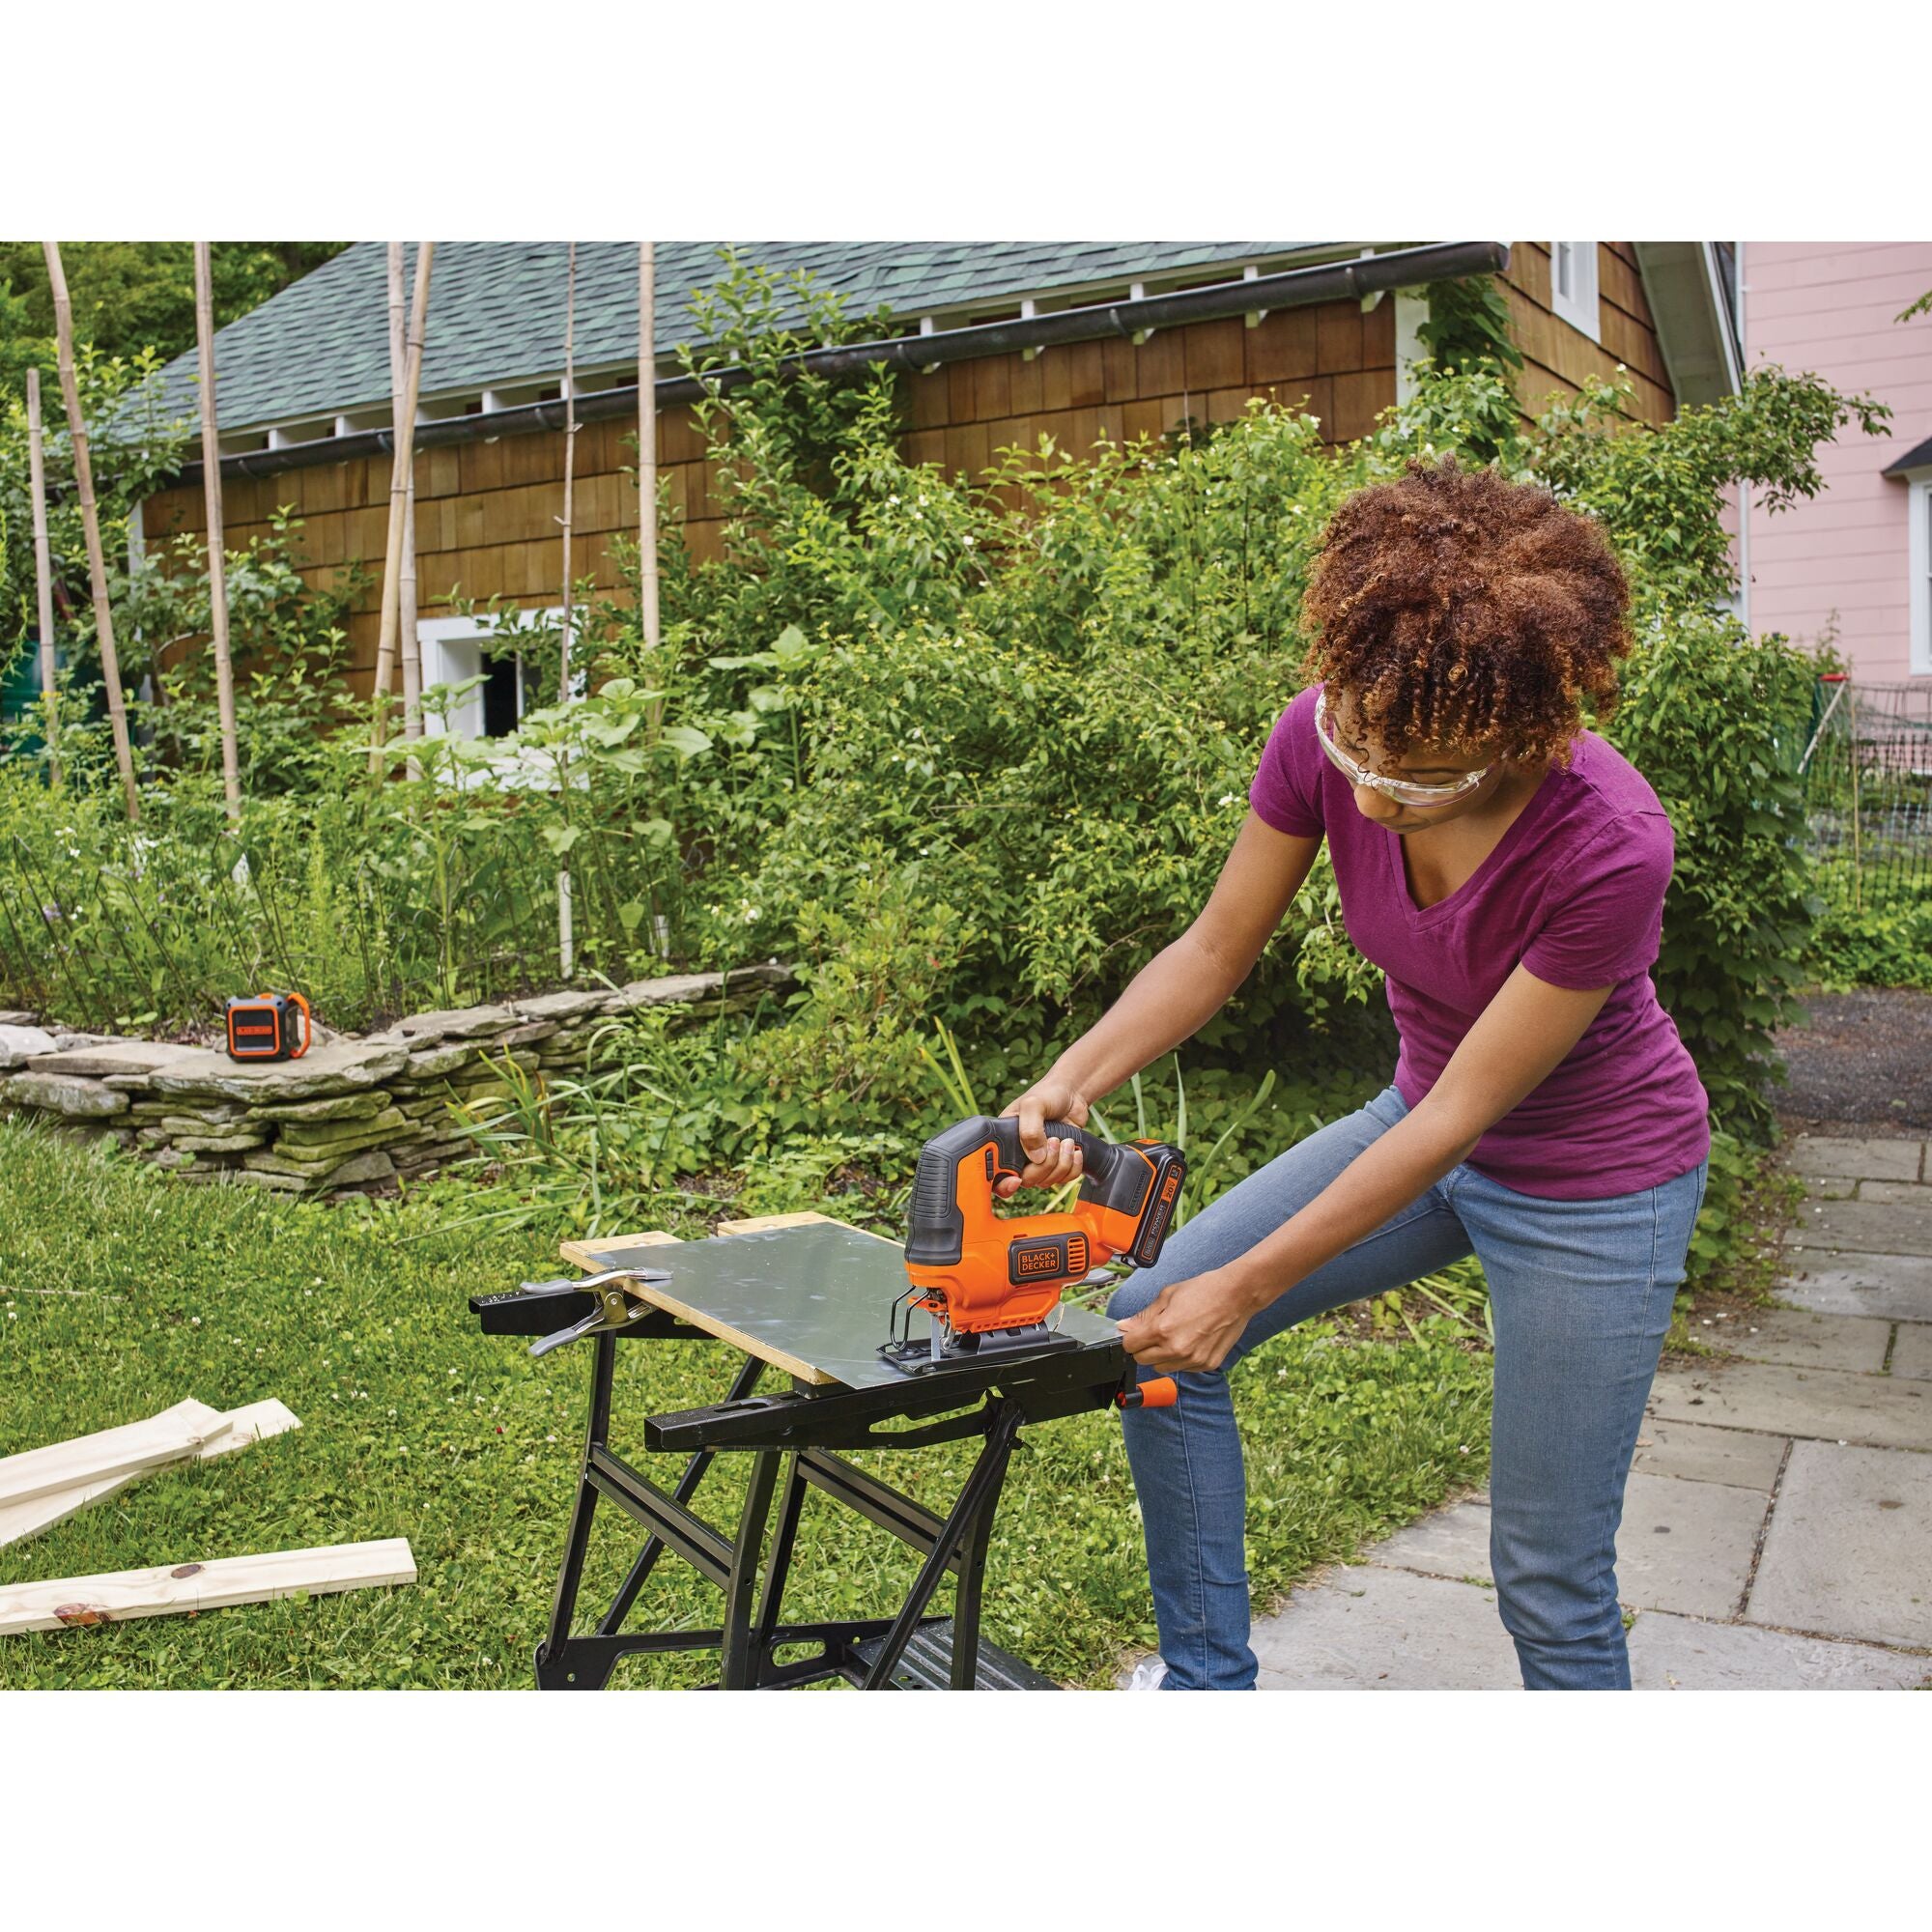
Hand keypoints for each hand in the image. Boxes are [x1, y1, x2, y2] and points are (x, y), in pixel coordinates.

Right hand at [995, 1073, 1089, 1198]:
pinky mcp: (1057, 1163)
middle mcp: (1020, 1155)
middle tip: (1053, 1141)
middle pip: (1027, 1181)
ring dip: (1062, 1163)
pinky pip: (1064, 1179)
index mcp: (1005, 1141)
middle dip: (1044, 1166)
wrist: (1072, 1094)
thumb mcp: (1033, 1104)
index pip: (997, 1174)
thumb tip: (1036, 1157)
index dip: (1004, 1183)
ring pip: (1048, 1181)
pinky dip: (1073, 1166)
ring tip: (1066, 1140)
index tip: (1015, 1180)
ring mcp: (1039, 1161)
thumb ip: (1030, 1129)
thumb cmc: (1047, 1094)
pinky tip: (1074, 1149)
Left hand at [1117, 1269, 1254, 1372]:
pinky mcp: (1207, 1364)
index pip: (1130, 1346)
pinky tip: (1190, 1340)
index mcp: (1163, 1330)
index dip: (1129, 1338)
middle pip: (1142, 1360)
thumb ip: (1144, 1316)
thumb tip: (1123, 1327)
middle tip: (1155, 1332)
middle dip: (1143, 1347)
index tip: (1134, 1333)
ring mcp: (1193, 1360)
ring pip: (1161, 1368)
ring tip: (1175, 1336)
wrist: (1237, 1295)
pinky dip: (1181, 1359)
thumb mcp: (1167, 1296)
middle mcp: (1176, 1349)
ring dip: (1161, 1356)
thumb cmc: (1203, 1290)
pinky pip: (1183, 1368)